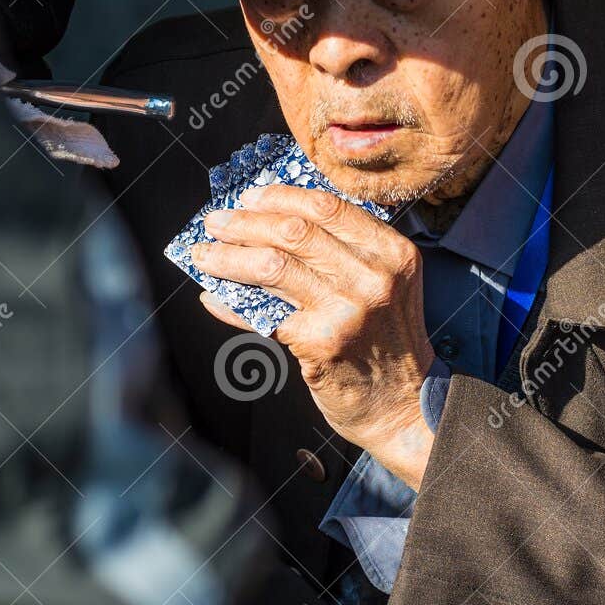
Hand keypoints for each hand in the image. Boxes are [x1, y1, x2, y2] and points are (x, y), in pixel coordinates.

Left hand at [192, 185, 435, 486]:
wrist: (400, 407)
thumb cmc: (384, 343)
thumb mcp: (385, 287)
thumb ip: (345, 254)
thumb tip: (267, 222)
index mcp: (394, 253)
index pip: (328, 207)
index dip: (281, 197)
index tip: (250, 196)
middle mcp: (375, 277)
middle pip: (295, 231)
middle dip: (245, 222)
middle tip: (216, 221)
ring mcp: (348, 310)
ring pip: (272, 265)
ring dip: (228, 258)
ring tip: (203, 255)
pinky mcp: (321, 343)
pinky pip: (261, 313)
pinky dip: (230, 304)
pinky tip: (212, 297)